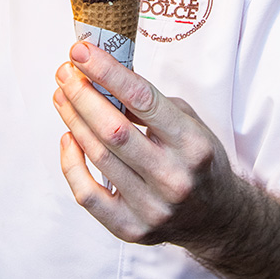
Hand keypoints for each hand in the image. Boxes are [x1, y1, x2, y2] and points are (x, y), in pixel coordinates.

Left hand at [53, 41, 239, 248]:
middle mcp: (173, 177)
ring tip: (63, 95)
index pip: (142, 99)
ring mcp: (151, 207)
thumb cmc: (197, 159)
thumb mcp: (188, 121)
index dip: (107, 72)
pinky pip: (87, 193)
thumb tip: (103, 75)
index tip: (82, 52)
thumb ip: (149, 102)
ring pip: (97, 156)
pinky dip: (71, 162)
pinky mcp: (130, 228)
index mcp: (192, 143)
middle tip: (66, 71)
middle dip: (82, 94)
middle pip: (113, 129)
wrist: (217, 216)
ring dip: (73, 119)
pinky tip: (69, 136)